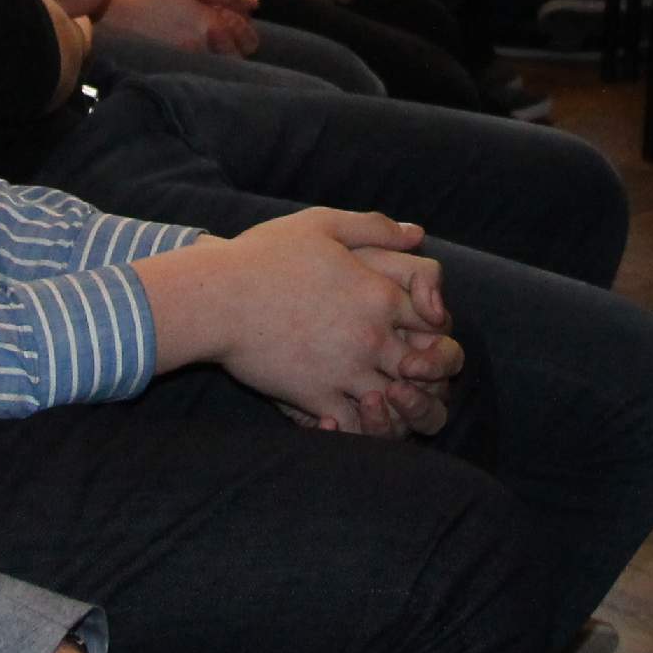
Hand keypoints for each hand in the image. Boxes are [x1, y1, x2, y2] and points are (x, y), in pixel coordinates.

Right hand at [104, 0, 262, 56]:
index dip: (242, 21)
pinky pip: (205, 69)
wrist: (113, 14)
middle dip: (239, 39)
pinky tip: (190, 44)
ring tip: (204, 33)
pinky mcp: (177, 70)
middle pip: (240, 54)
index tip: (229, 11)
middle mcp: (203, 49)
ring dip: (224, 50)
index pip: (247, 33)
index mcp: (210, 25)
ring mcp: (190, 63)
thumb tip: (253, 1)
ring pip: (224, 63)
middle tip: (222, 24)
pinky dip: (206, 59)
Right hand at [205, 210, 457, 433]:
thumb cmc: (264, 255)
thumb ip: (375, 227)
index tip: (416, 330)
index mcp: (379, 294)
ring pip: (399, 404)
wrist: (216, 297)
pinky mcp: (317, 397)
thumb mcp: (323, 225)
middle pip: (428, 367)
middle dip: (427, 373)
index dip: (434, 328)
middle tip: (410, 373)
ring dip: (400, 405)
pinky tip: (350, 416)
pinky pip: (356, 427)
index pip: (436, 320)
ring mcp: (347, 371)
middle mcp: (372, 336)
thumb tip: (417, 233)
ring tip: (386, 400)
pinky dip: (360, 427)